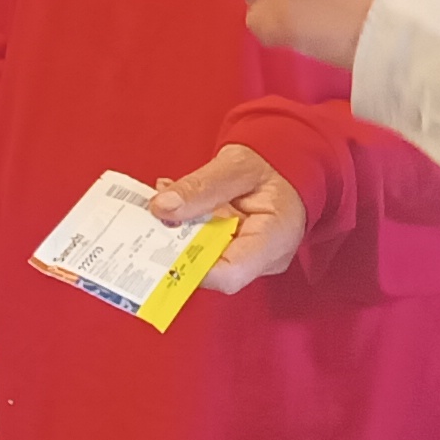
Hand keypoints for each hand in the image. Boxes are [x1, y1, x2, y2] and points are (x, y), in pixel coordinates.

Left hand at [143, 143, 308, 292]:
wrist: (286, 167)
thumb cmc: (271, 166)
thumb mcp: (237, 165)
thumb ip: (201, 187)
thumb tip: (163, 207)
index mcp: (275, 239)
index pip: (230, 274)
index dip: (191, 266)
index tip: (161, 240)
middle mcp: (264, 259)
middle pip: (211, 269)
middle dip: (175, 244)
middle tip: (154, 211)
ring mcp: (249, 259)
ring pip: (202, 258)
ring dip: (177, 231)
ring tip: (163, 197)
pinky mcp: (234, 252)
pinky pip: (203, 247)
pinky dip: (185, 226)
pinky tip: (175, 200)